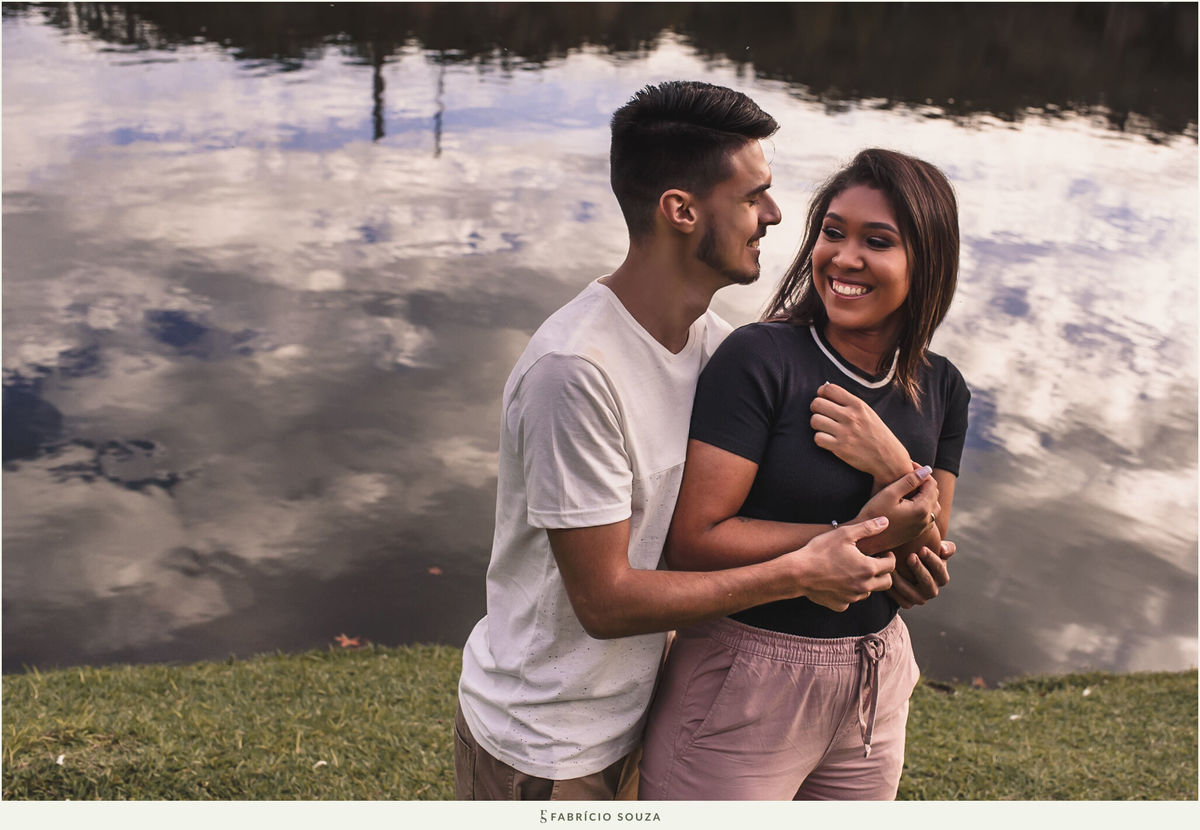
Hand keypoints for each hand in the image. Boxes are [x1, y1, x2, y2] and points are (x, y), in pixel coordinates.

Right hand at [781, 517, 895, 611]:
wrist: (797, 573)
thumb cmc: (820, 551)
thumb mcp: (844, 534)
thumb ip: (868, 528)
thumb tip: (886, 521)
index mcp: (868, 568)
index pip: (891, 565)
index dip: (889, 557)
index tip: (882, 552)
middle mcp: (864, 586)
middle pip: (886, 583)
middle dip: (883, 572)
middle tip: (872, 562)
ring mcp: (852, 598)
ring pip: (868, 592)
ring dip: (866, 582)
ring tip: (853, 570)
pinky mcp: (840, 605)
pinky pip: (851, 600)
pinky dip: (849, 592)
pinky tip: (839, 581)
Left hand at [810, 383, 910, 482]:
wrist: (889, 457)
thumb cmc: (876, 434)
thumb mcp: (867, 412)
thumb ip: (849, 403)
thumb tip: (825, 392)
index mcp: (857, 404)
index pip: (829, 389)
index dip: (821, 393)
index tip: (823, 399)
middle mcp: (850, 416)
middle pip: (817, 403)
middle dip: (815, 408)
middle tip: (821, 414)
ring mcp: (845, 432)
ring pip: (815, 420)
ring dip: (817, 424)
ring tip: (824, 428)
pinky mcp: (840, 447)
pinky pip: (818, 438)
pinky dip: (820, 439)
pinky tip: (828, 440)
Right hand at [852, 467, 939, 554]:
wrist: (866, 539)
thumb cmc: (874, 513)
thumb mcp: (890, 493)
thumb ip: (910, 480)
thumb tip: (927, 470)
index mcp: (922, 509)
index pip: (932, 484)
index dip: (922, 472)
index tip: (910, 466)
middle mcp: (926, 520)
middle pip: (934, 495)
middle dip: (924, 483)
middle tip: (908, 474)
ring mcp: (922, 528)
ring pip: (933, 506)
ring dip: (925, 495)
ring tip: (909, 488)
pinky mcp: (916, 533)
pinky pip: (928, 516)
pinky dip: (923, 506)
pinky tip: (909, 502)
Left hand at [887, 545, 951, 607]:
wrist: (906, 568)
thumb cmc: (922, 554)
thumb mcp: (936, 549)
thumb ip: (946, 548)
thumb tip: (943, 549)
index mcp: (942, 577)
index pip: (940, 570)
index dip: (932, 560)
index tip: (922, 548)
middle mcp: (932, 590)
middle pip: (927, 583)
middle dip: (919, 569)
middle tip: (910, 556)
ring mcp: (920, 598)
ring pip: (912, 593)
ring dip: (902, 580)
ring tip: (893, 567)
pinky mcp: (907, 603)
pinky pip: (900, 600)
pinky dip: (892, 591)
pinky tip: (886, 577)